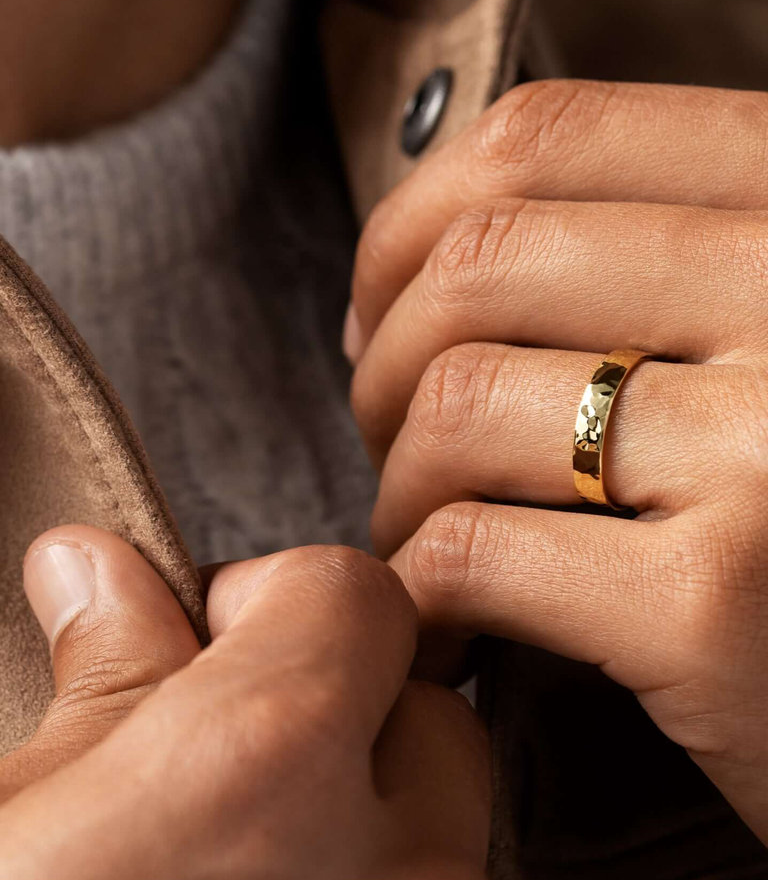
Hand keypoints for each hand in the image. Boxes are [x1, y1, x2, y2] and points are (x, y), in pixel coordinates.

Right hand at [0, 527, 489, 878]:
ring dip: (365, 803)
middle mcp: (389, 862)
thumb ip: (96, 676)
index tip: (203, 636)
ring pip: (448, 818)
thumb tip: (97, 571)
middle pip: (424, 710)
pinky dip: (375, 870)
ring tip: (247, 836)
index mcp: (268, 760)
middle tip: (228, 746)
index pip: (353, 590)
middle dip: (338, 706)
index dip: (272, 599)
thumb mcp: (15, 811)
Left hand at [346, 80, 767, 844]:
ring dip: (399, 487)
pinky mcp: (717, 606)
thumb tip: (421, 264)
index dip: (412, 221)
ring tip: (419, 538)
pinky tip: (446, 628)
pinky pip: (474, 553)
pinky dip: (421, 590)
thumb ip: (636, 264)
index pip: (545, 138)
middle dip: (386, 365)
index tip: (378, 313)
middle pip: (480, 266)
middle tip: (388, 442)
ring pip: (459, 406)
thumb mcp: (753, 331)